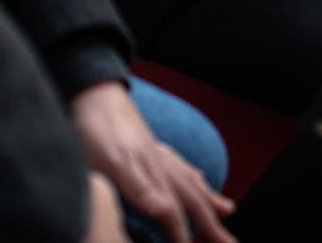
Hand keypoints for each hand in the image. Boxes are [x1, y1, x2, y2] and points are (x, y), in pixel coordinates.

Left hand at [71, 82, 236, 242]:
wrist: (94, 95)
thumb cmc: (98, 130)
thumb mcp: (113, 162)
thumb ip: (140, 188)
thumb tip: (166, 212)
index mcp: (156, 176)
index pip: (176, 216)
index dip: (183, 239)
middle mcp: (164, 167)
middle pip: (194, 201)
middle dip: (213, 225)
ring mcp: (160, 156)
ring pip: (192, 184)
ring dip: (210, 201)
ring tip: (227, 212)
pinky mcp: (151, 148)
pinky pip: (182, 169)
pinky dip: (194, 179)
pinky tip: (198, 179)